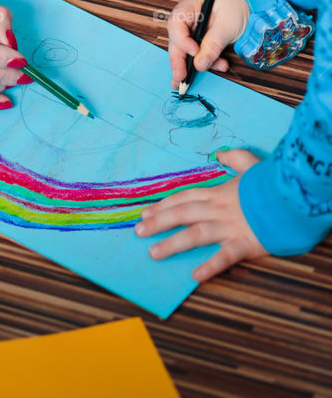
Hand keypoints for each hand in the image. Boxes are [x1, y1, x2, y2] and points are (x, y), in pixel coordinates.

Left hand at [136, 149, 266, 280]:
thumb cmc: (271, 183)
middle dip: (158, 222)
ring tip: (153, 253)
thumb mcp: (251, 164)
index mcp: (217, 192)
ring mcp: (229, 227)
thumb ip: (235, 158)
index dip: (163, 205)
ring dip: (172, 244)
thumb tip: (220, 153)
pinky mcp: (244, 244)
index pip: (183, 198)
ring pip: (195, 234)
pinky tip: (195, 276)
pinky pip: (224, 257)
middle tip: (138, 231)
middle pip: (182, 214)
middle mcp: (218, 209)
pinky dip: (210, 266)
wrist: (292, 198)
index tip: (145, 212)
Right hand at [166, 0, 248, 86]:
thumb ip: (213, 45)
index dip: (181, 41)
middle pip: (177, 40)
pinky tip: (221, 65)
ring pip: (187, 50)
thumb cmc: (239, 4)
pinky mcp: (202, 38)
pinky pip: (199, 53)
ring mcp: (194, 28)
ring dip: (200, 63)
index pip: (176, 24)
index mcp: (189, 5)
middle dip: (179, 61)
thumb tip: (198, 65)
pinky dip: (209, 61)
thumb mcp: (227, 25)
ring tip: (218, 68)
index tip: (194, 53)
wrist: (252, 2)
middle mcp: (187, 17)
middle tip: (180, 79)